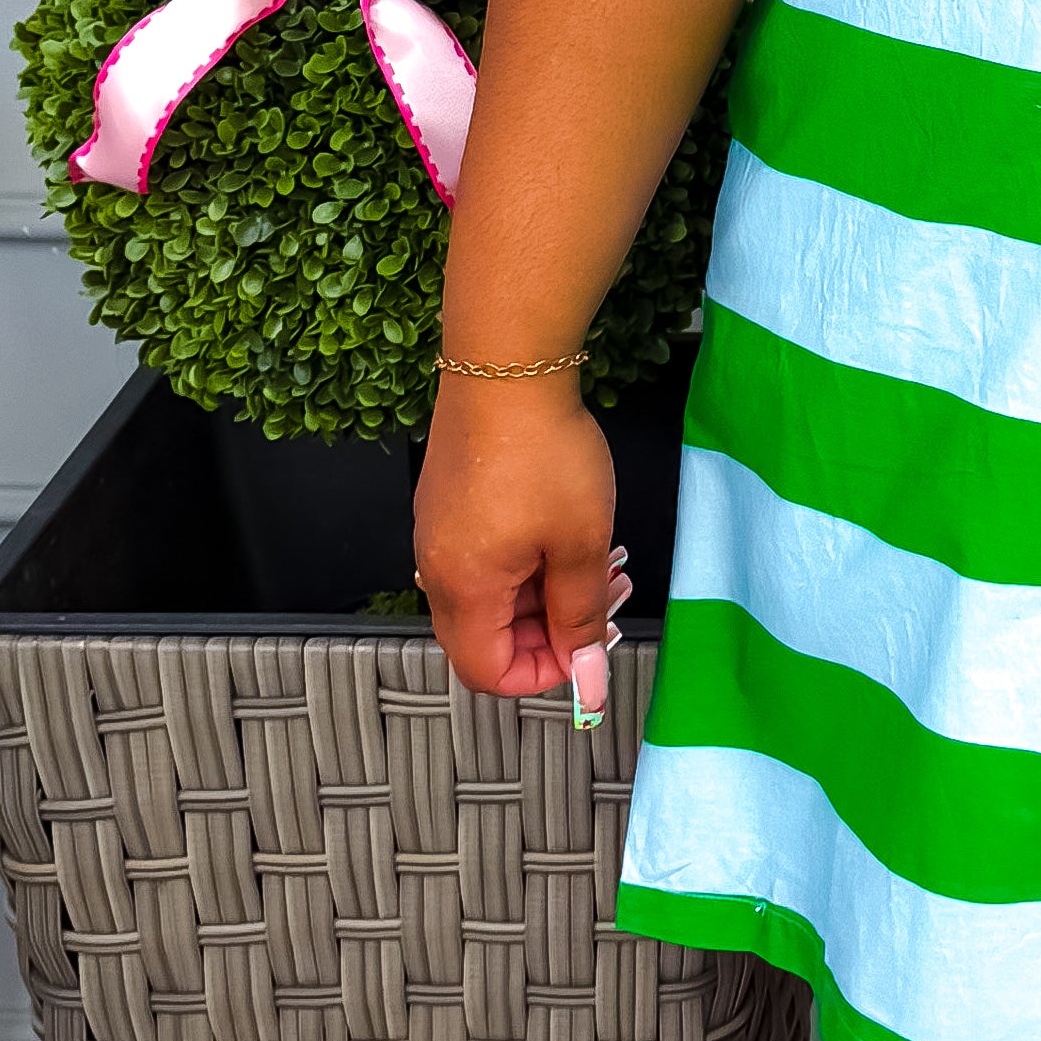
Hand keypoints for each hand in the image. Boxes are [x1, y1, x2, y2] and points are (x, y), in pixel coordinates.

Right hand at [415, 382, 621, 704]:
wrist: (506, 366)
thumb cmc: (543, 450)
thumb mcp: (581, 544)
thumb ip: (581, 616)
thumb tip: (585, 671)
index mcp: (463, 588)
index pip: (486, 672)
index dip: (540, 675)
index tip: (585, 648)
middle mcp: (437, 565)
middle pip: (485, 636)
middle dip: (549, 631)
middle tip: (602, 601)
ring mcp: (437, 530)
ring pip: (489, 593)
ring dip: (544, 592)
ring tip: (598, 563)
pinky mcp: (447, 501)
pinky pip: (482, 555)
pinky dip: (525, 559)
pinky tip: (567, 530)